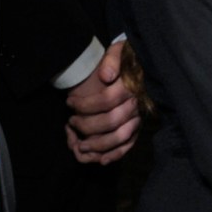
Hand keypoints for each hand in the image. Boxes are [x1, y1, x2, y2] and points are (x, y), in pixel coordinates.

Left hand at [65, 41, 138, 163]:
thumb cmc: (127, 59)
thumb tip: (106, 76)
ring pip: (119, 138)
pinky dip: (115, 155)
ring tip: (79, 145)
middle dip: (87, 126)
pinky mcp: (138, 128)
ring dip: (98, 145)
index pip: (106, 100)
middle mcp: (137, 105)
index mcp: (131, 86)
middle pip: (111, 122)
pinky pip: (129, 145)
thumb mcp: (119, 50)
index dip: (84, 104)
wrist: (143, 65)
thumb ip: (112, 60)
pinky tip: (101, 160)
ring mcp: (138, 118)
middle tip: (71, 122)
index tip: (69, 102)